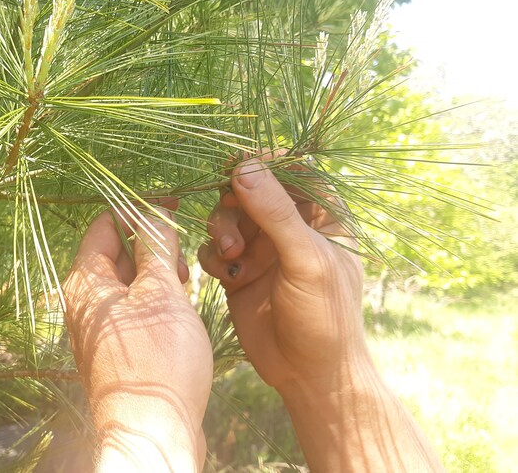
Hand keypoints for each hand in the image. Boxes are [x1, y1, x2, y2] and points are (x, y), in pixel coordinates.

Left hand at [64, 208, 212, 471]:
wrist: (154, 433)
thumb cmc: (158, 360)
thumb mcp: (163, 292)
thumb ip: (156, 247)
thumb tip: (151, 214)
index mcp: (86, 281)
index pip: (105, 225)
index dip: (138, 212)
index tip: (171, 211)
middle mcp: (85, 302)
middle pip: (118, 253)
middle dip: (154, 249)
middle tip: (184, 264)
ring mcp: (99, 328)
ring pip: (131, 283)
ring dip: (160, 276)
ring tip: (187, 288)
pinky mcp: (117, 349)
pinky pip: (135, 310)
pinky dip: (157, 303)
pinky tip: (181, 313)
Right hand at [197, 150, 368, 393]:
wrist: (308, 374)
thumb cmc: (324, 317)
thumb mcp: (305, 261)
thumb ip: (275, 213)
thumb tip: (243, 168)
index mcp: (323, 216)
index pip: (296, 170)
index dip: (268, 163)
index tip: (239, 165)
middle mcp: (291, 227)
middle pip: (252, 189)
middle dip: (234, 202)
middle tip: (228, 222)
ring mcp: (263, 249)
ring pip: (228, 216)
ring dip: (221, 230)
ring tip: (230, 257)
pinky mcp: (240, 271)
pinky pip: (214, 248)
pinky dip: (213, 257)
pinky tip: (226, 277)